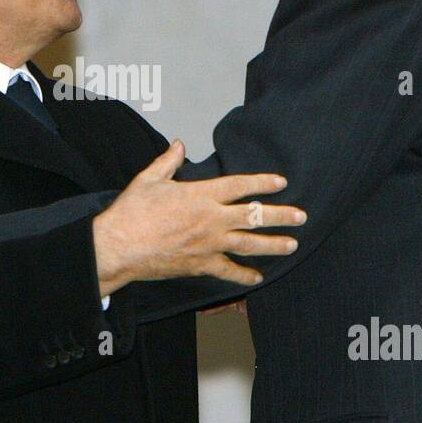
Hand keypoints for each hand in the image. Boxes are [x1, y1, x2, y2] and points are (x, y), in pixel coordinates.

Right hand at [91, 140, 306, 294]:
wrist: (119, 246)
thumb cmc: (132, 211)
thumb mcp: (149, 179)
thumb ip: (168, 161)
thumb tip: (179, 145)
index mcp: (200, 195)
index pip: (239, 185)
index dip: (262, 183)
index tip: (281, 183)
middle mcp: (211, 219)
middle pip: (254, 216)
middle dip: (280, 216)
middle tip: (301, 217)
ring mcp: (209, 244)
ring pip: (249, 244)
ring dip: (273, 245)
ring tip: (292, 245)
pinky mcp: (200, 265)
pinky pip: (228, 271)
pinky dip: (244, 275)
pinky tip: (257, 277)